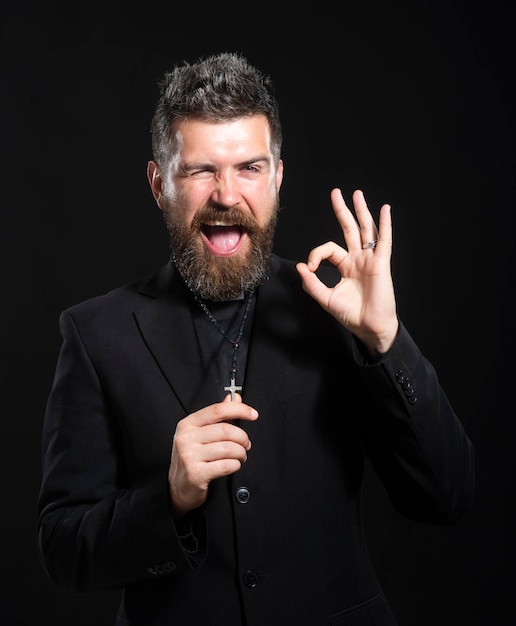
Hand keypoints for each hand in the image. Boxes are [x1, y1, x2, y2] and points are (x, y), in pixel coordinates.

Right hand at [168, 394, 257, 516]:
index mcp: (188, 424)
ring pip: (229, 448)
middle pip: (226, 430)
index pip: (217, 410)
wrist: (178, 488)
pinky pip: (226, 465)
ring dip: (241, 453)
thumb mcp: (200, 434)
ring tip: (240, 456)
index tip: (253, 414)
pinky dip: (235, 465)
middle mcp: (186, 438)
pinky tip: (233, 465)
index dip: (239, 410)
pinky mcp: (196, 473)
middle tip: (246, 445)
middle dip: (243, 438)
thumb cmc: (192, 458)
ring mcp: (189, 456)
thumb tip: (233, 398)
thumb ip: (217, 416)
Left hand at [296, 188, 397, 354]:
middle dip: (342, 210)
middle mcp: (358, 259)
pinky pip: (384, 240)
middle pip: (349, 229)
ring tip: (356, 194)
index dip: (315, 255)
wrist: (369, 327)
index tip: (309, 269)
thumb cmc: (352, 315)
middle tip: (336, 193)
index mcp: (345, 266)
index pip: (329, 249)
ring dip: (361, 211)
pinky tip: (385, 210)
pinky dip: (384, 225)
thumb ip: (312, 284)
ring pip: (365, 230)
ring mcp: (370, 259)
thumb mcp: (326, 298)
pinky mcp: (381, 263)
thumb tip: (300, 267)